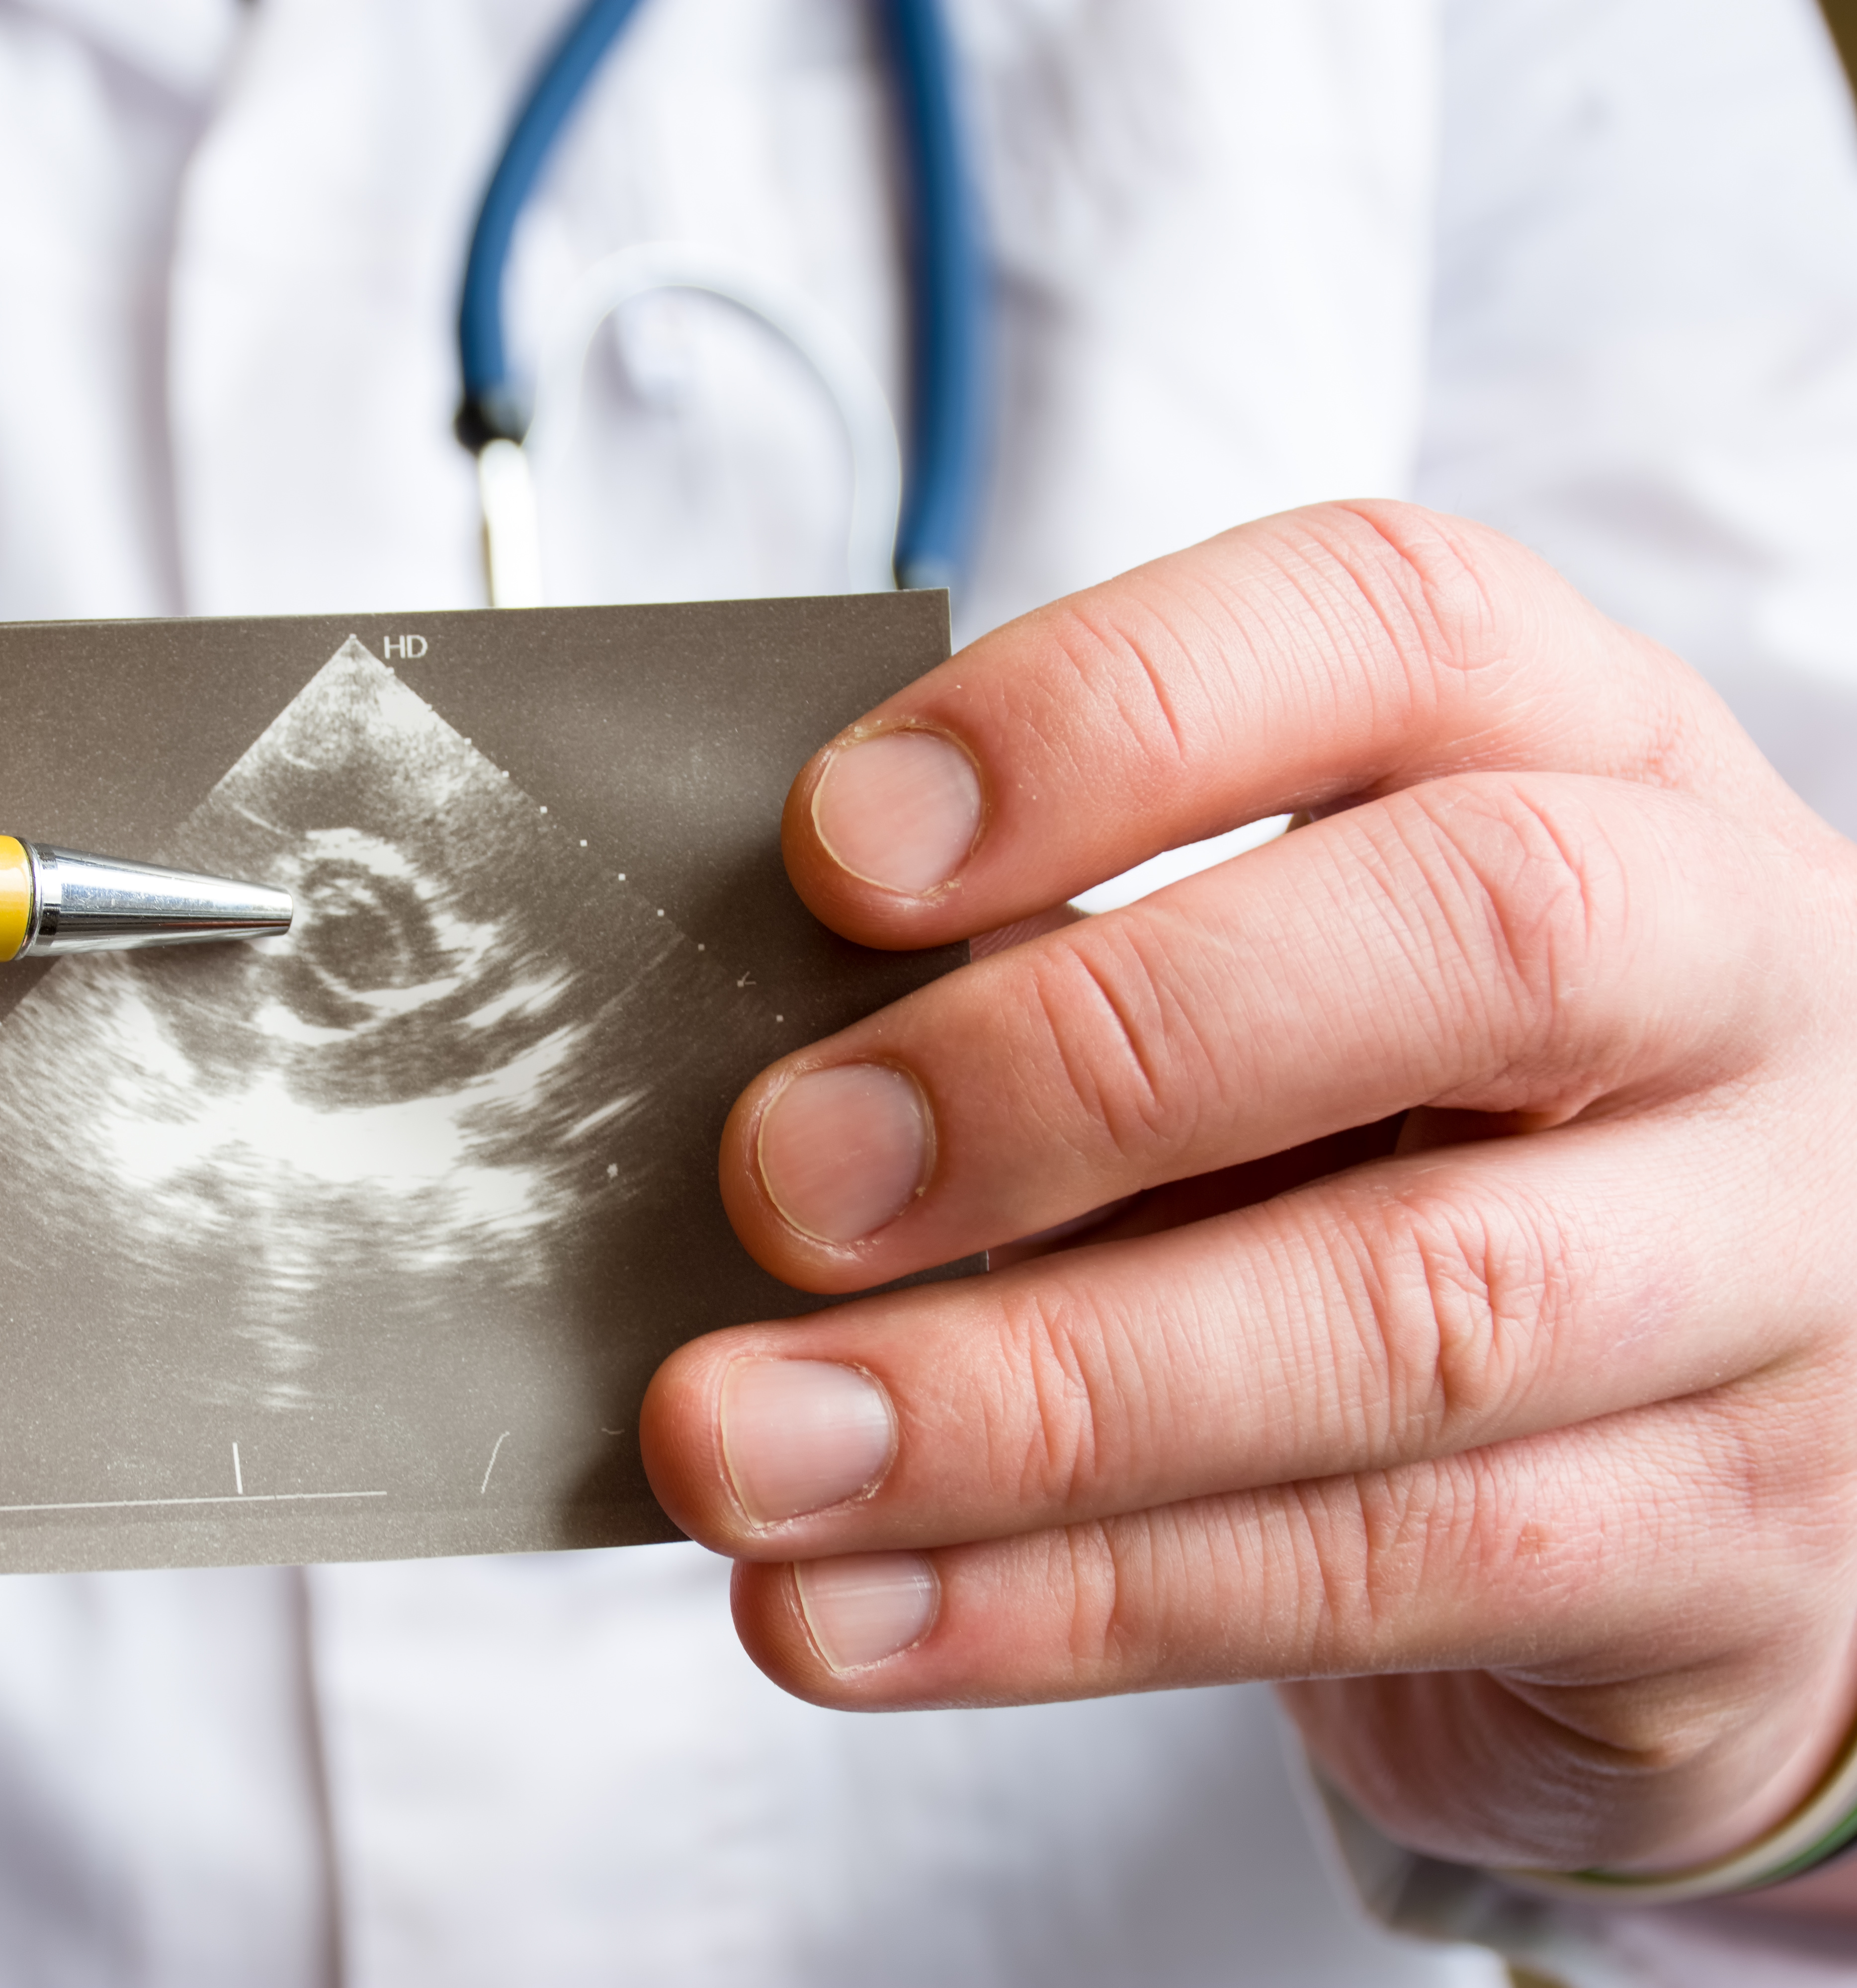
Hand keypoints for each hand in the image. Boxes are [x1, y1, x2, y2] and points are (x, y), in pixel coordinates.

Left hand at [641, 503, 1856, 1886]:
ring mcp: (1781, 1277)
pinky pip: (1379, 1577)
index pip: (1394, 625)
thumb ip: (1052, 971)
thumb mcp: (1275, 996)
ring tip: (737, 1444)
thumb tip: (721, 1044)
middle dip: (1086, 1058)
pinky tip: (841, 1611)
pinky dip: (1060, 1602)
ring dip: (1015, 1401)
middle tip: (783, 1178)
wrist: (1715, 1450)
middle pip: (1475, 936)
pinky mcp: (1733, 1557)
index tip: (833, 848)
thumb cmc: (1409, 1143)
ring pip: (1412, 1318)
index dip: (1108, 716)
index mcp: (1593, 756)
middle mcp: (1741, 979)